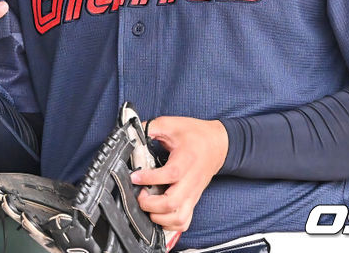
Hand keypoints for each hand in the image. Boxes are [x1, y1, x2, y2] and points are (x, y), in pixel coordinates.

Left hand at [130, 116, 227, 233]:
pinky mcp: (193, 201)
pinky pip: (184, 222)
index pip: (169, 175)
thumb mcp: (171, 124)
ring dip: (159, 217)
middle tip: (139, 194)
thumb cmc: (195, 135)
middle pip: (172, 203)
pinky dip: (170, 225)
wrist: (218, 144)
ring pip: (178, 218)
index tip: (134, 176)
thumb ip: (150, 127)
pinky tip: (158, 215)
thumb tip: (130, 132)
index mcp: (186, 161)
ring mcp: (192, 194)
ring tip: (148, 206)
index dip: (149, 178)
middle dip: (150, 204)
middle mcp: (190, 181)